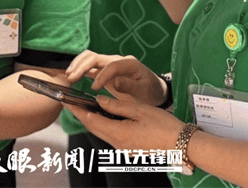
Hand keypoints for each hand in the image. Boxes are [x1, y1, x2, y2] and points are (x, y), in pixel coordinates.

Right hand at [65, 50, 166, 106]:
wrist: (153, 90)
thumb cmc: (150, 92)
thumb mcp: (145, 91)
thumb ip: (131, 86)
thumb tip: (115, 82)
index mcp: (129, 64)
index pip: (111, 66)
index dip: (102, 76)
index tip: (94, 89)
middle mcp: (117, 60)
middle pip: (95, 57)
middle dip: (82, 66)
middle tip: (71, 78)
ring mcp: (109, 64)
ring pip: (89, 58)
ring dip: (77, 65)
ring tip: (68, 77)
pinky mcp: (104, 70)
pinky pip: (89, 66)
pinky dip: (78, 69)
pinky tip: (70, 77)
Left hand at [65, 95, 183, 151]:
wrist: (181, 145)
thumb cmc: (163, 125)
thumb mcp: (139, 109)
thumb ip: (116, 105)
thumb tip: (98, 100)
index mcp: (118, 133)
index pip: (90, 120)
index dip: (77, 109)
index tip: (66, 100)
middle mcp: (117, 144)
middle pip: (93, 127)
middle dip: (80, 114)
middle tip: (70, 101)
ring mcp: (122, 148)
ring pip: (100, 132)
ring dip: (91, 120)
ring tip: (82, 106)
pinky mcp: (128, 148)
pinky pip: (109, 135)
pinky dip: (101, 124)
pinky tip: (102, 116)